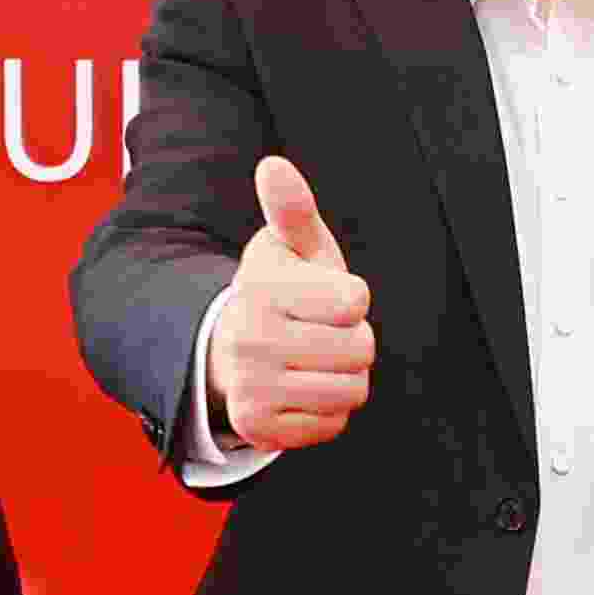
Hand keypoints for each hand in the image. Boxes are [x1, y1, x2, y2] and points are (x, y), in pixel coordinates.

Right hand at [206, 152, 377, 452]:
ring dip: (345, 377)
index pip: (355, 301)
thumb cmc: (281, 292)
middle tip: (318, 332)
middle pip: (361, 349)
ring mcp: (250, 388)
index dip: (351, 298)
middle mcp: (248, 339)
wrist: (232, 349)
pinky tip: (300, 389)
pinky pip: (334, 424)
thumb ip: (293, 209)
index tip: (324, 296)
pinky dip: (328, 410)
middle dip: (353, 340)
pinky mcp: (258, 428)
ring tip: (312, 360)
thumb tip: (274, 166)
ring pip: (353, 390)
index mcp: (260, 290)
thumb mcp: (290, 248)